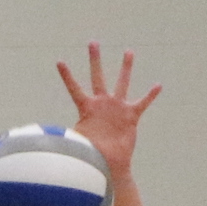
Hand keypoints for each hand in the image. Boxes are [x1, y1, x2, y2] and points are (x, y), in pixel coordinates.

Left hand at [55, 41, 160, 175]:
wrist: (110, 163)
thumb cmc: (92, 155)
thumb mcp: (77, 142)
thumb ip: (66, 137)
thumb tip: (48, 141)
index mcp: (88, 108)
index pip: (75, 89)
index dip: (67, 76)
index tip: (59, 61)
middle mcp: (102, 104)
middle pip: (98, 76)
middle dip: (95, 60)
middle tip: (93, 42)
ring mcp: (117, 108)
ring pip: (122, 83)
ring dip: (125, 68)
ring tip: (128, 51)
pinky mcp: (131, 116)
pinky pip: (143, 102)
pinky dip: (150, 95)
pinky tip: (158, 85)